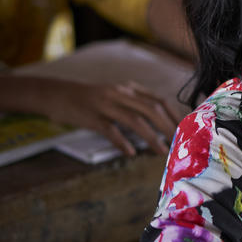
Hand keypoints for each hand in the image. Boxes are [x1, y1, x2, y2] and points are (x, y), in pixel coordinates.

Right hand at [35, 77, 179, 155]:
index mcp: (128, 89)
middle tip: (179, 142)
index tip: (184, 129)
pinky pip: (110, 130)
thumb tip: (156, 121)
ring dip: (151, 137)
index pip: (158, 100)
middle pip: (151, 109)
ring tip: (162, 151)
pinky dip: (122, 142)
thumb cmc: (89, 98)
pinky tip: (130, 153)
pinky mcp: (91, 117)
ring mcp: (105, 105)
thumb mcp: (114, 94)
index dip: (174, 115)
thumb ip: (133, 103)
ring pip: (134, 120)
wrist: (56, 94)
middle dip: (168, 126)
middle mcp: (120, 94)